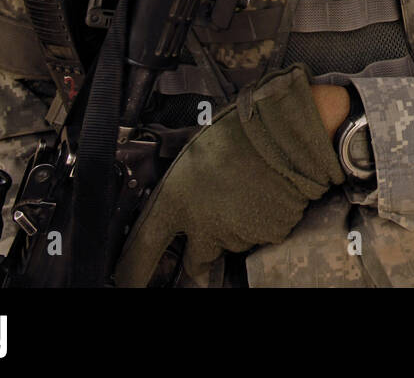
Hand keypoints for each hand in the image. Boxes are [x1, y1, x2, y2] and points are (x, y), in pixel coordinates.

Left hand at [114, 65, 344, 286]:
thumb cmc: (237, 134)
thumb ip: (180, 189)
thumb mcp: (191, 156)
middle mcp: (203, 227)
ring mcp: (236, 235)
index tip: (129, 282)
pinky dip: (262, 222)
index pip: (141, 253)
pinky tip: (265, 195)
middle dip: (199, 254)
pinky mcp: (267, 235)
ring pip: (231, 245)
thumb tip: (177, 199)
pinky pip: (261, 236)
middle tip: (210, 229)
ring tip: (246, 192)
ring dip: (235, 229)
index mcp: (175, 203)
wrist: (284, 133)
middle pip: (195, 262)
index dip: (132, 273)